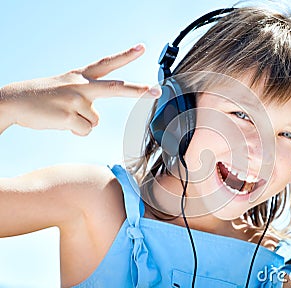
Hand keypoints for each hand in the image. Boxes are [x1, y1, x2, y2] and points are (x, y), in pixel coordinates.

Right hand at [0, 43, 160, 135]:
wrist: (15, 100)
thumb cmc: (43, 97)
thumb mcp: (66, 88)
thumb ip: (86, 97)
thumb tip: (95, 120)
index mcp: (80, 76)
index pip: (106, 63)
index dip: (125, 55)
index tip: (142, 48)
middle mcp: (81, 86)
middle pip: (115, 88)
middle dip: (138, 91)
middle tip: (157, 91)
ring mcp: (76, 100)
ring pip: (95, 121)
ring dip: (82, 123)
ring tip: (63, 115)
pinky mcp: (70, 116)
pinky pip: (85, 130)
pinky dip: (75, 131)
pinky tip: (60, 121)